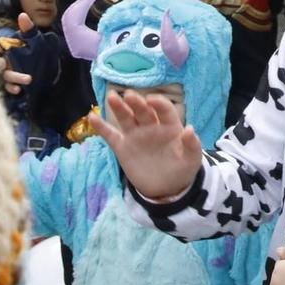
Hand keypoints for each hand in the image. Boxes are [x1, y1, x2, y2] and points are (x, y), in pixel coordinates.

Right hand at [2, 11, 34, 95]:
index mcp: (5, 48)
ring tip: (28, 79)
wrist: (50, 68)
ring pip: (6, 76)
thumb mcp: (34, 38)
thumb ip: (28, 29)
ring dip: (14, 77)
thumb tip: (23, 16)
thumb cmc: (37, 50)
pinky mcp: (13, 84)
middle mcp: (3, 61)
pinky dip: (13, 88)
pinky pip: (9, 87)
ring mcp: (7, 73)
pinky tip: (19, 89)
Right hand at [89, 88, 202, 202]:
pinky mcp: (123, 147)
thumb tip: (190, 129)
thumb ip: (192, 145)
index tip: (152, 100)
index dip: (159, 104)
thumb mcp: (191, 160)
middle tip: (129, 95)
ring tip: (111, 97)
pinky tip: (92, 117)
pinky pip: (110, 135)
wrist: (166, 189)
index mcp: (169, 126)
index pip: (164, 111)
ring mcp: (135, 135)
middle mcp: (151, 126)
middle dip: (137, 103)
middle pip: (143, 111)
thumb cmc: (181, 169)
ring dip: (119, 108)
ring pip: (126, 118)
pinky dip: (101, 127)